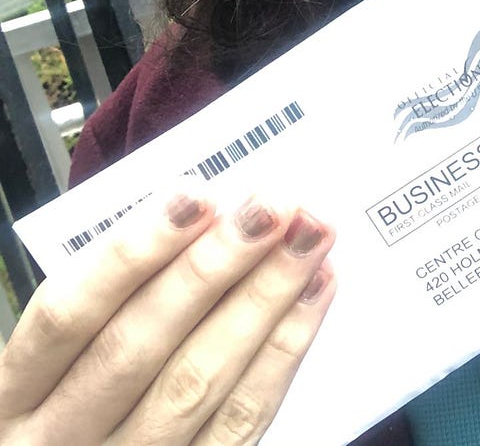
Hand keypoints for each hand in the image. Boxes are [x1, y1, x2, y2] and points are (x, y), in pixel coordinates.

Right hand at [0, 190, 335, 443]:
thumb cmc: (73, 391)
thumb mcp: (63, 349)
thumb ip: (120, 290)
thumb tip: (206, 213)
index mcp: (15, 391)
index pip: (68, 313)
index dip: (133, 250)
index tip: (195, 195)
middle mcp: (59, 438)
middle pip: (137, 347)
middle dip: (213, 267)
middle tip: (270, 207)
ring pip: (196, 383)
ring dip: (263, 300)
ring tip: (307, 238)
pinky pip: (241, 420)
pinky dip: (284, 350)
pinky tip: (312, 293)